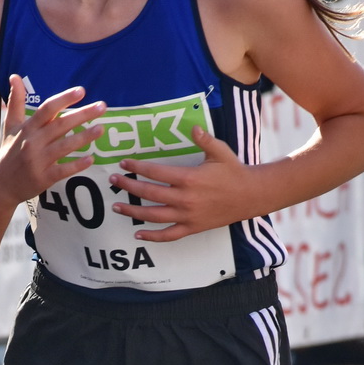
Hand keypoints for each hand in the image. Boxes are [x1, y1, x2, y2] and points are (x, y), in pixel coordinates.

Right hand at [0, 74, 105, 208]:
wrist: (0, 185)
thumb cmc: (9, 152)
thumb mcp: (10, 126)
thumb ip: (15, 101)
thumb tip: (15, 76)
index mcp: (28, 128)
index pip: (48, 108)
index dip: (64, 99)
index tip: (82, 91)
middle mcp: (33, 142)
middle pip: (61, 125)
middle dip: (83, 114)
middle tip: (103, 106)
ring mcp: (38, 161)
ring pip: (64, 146)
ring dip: (84, 137)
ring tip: (101, 129)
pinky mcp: (43, 178)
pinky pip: (63, 170)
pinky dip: (77, 165)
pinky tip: (91, 159)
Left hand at [110, 124, 248, 240]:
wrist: (250, 196)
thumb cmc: (234, 172)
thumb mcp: (220, 152)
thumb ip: (204, 140)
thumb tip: (193, 127)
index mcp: (189, 178)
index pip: (156, 172)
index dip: (137, 167)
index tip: (124, 163)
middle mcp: (185, 199)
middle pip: (149, 194)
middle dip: (128, 186)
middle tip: (113, 180)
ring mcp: (187, 216)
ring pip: (153, 216)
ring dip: (133, 212)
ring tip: (117, 206)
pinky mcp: (192, 228)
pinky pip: (168, 235)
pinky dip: (152, 237)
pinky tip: (138, 234)